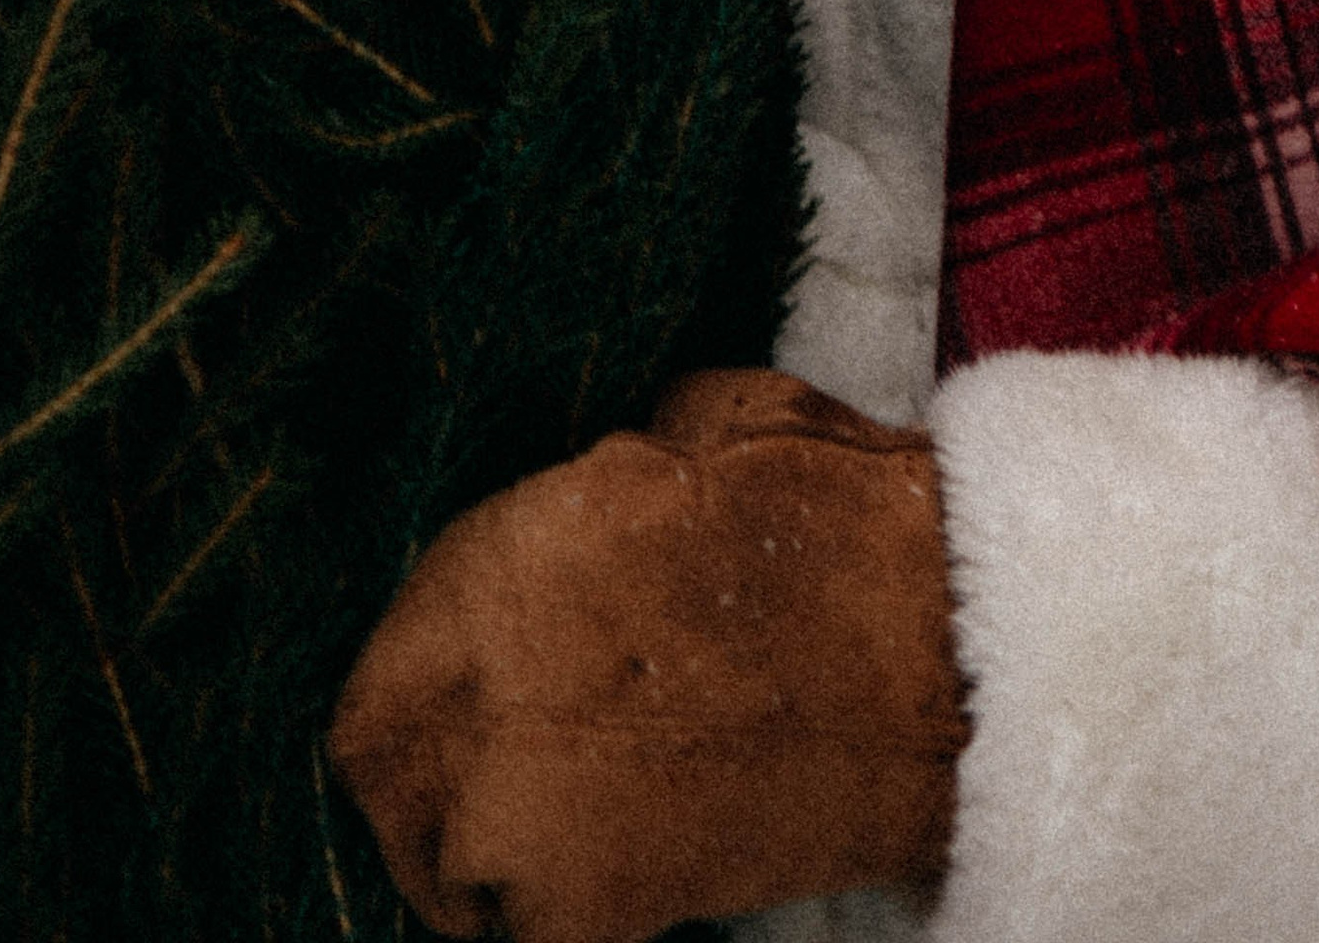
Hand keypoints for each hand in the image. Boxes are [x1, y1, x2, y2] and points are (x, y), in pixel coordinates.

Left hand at [328, 367, 968, 942]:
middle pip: (381, 764)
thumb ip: (610, 477)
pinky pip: (523, 935)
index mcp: (500, 562)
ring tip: (556, 835)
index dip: (420, 681)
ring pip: (443, 864)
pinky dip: (552, 920)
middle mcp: (481, 688)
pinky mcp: (593, 909)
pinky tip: (614, 886)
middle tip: (477, 783)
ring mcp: (523, 810)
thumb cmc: (835, 519)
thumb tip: (593, 489)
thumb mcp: (702, 427)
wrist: (937, 651)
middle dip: (421, 775)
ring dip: (482, 856)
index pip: (388, 657)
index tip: (456, 694)